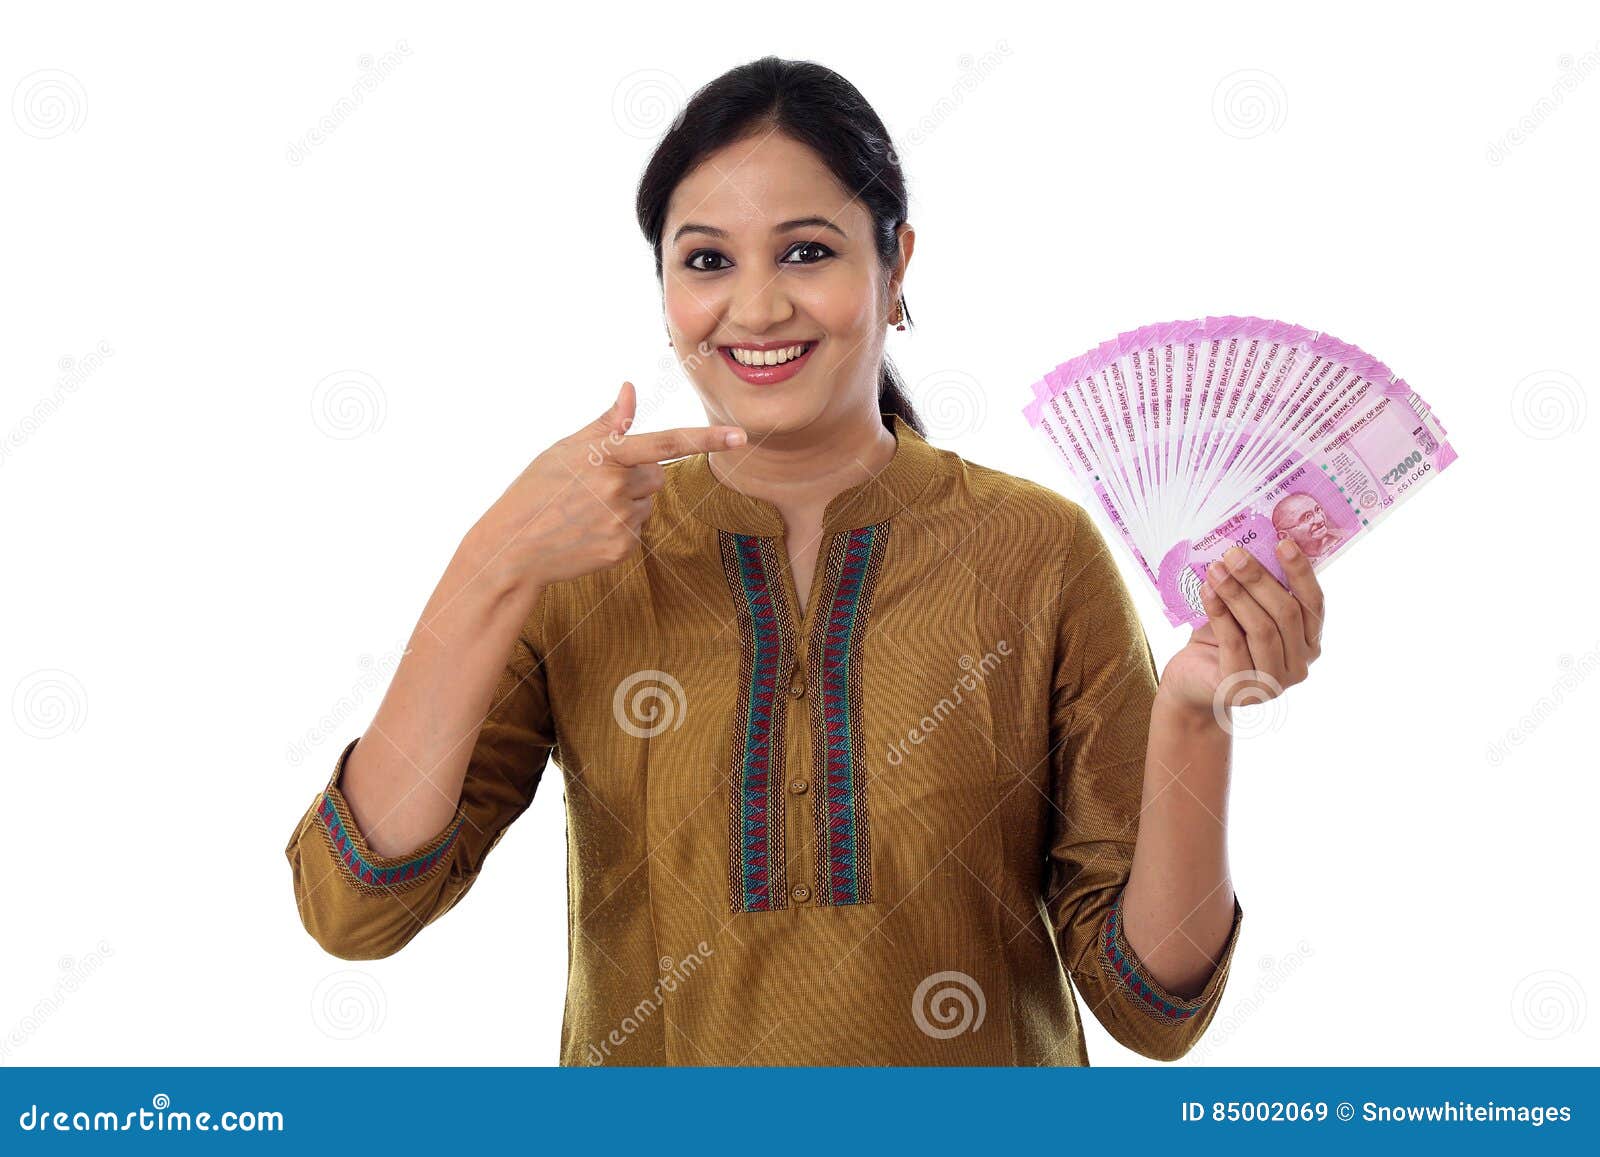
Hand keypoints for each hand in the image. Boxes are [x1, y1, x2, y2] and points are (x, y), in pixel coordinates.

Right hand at [470, 380, 745, 589]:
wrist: (513, 549)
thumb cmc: (536, 490)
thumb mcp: (564, 451)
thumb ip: (606, 424)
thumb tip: (630, 391)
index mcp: (604, 456)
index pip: (665, 443)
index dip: (706, 440)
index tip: (741, 436)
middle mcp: (617, 488)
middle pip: (657, 474)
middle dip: (637, 475)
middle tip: (596, 485)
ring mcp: (621, 521)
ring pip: (647, 502)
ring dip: (627, 502)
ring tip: (587, 510)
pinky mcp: (623, 549)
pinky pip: (638, 529)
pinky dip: (620, 527)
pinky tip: (588, 530)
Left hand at [1157, 539, 1325, 720]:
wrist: (1191, 680)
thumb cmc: (1223, 640)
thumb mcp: (1246, 613)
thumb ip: (1259, 592)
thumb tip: (1252, 548)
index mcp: (1309, 644)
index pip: (1314, 605)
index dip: (1301, 573)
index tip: (1284, 542)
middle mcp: (1299, 666)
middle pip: (1286, 614)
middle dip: (1259, 579)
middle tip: (1235, 553)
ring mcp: (1273, 682)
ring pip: (1262, 629)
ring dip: (1237, 594)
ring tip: (1216, 569)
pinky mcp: (1242, 689)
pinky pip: (1234, 643)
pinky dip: (1220, 614)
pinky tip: (1207, 591)